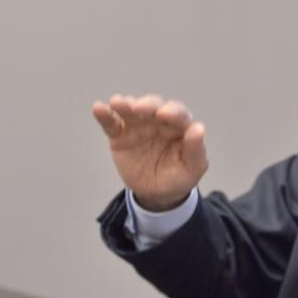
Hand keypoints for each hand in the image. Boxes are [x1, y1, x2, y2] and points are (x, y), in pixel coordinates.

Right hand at [92, 94, 208, 211]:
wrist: (158, 194)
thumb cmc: (179, 177)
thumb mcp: (193, 168)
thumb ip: (196, 149)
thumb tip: (198, 128)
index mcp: (180, 126)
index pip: (178, 114)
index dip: (172, 112)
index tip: (163, 114)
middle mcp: (159, 121)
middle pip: (153, 107)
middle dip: (146, 105)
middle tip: (138, 108)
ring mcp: (139, 126)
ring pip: (131, 110)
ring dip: (124, 104)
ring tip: (117, 103)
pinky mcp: (121, 136)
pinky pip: (112, 124)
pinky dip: (105, 115)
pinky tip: (98, 108)